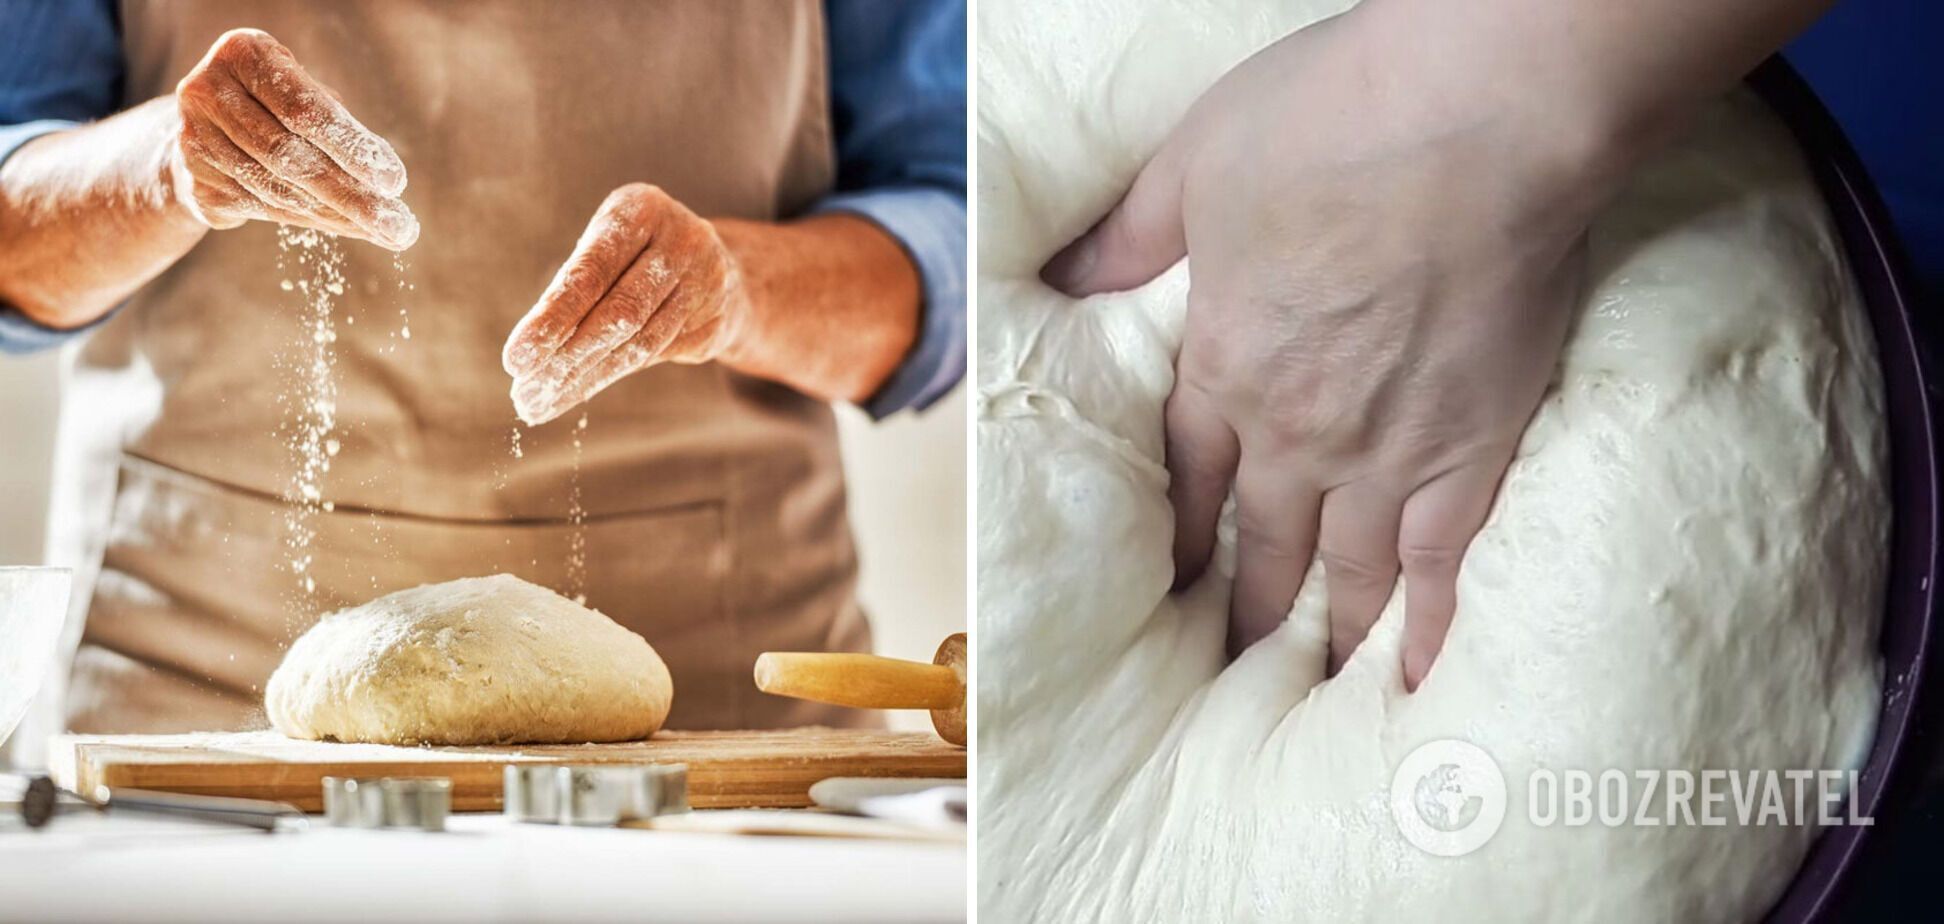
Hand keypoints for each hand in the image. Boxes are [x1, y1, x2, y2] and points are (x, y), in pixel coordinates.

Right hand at [169, 28, 415, 249]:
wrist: (206, 129)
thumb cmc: (275, 103)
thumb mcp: (304, 91)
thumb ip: (338, 124)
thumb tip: (386, 180)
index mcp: (242, 54)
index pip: (304, 109)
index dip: (351, 147)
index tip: (395, 182)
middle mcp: (207, 93)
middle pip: (290, 156)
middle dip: (353, 196)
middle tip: (400, 225)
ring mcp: (193, 141)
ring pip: (279, 190)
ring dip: (340, 216)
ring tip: (385, 231)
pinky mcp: (196, 184)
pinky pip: (266, 210)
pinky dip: (315, 222)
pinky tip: (350, 229)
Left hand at [503, 184, 746, 424]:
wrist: (716, 266)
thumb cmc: (635, 255)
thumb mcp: (605, 249)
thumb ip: (574, 286)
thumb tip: (528, 354)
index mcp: (643, 209)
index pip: (591, 272)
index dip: (552, 319)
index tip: (515, 360)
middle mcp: (681, 241)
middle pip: (619, 313)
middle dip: (566, 357)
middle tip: (525, 394)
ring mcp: (706, 282)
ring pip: (638, 343)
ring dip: (584, 378)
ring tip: (541, 403)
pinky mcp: (715, 321)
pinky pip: (655, 355)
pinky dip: (609, 376)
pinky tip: (575, 391)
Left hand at [1042, 9, 1617, 687]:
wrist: (1473, 123)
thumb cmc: (1329, 124)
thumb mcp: (1193, 164)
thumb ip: (1132, 235)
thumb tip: (1063, 278)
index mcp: (1224, 365)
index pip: (1188, 475)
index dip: (1178, 535)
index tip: (1168, 587)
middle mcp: (1295, 432)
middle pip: (1259, 538)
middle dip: (1240, 604)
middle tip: (1229, 663)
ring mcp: (1387, 452)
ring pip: (1346, 567)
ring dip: (1323, 629)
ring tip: (1308, 681)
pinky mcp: (1474, 450)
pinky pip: (1444, 562)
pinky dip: (1426, 625)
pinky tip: (1416, 673)